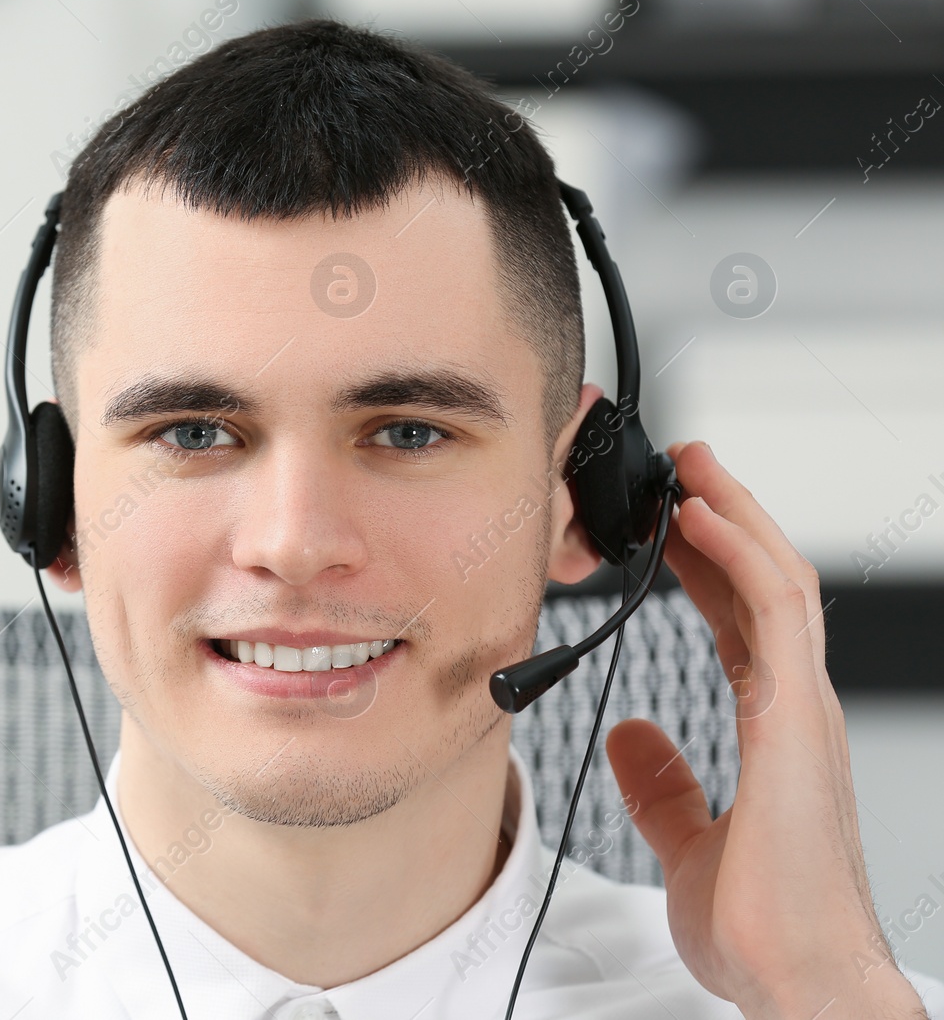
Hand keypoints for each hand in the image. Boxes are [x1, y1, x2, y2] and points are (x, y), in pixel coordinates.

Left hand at [602, 441, 924, 1018]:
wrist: (795, 981)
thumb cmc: (763, 927)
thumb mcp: (685, 842)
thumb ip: (662, 786)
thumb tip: (628, 736)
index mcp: (773, 732)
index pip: (740, 624)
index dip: (708, 568)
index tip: (672, 527)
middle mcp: (795, 710)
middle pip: (765, 586)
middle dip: (726, 518)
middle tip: (685, 467)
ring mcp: (803, 711)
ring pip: (778, 582)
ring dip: (735, 515)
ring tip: (694, 465)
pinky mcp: (797, 720)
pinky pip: (774, 614)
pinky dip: (739, 556)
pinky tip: (704, 518)